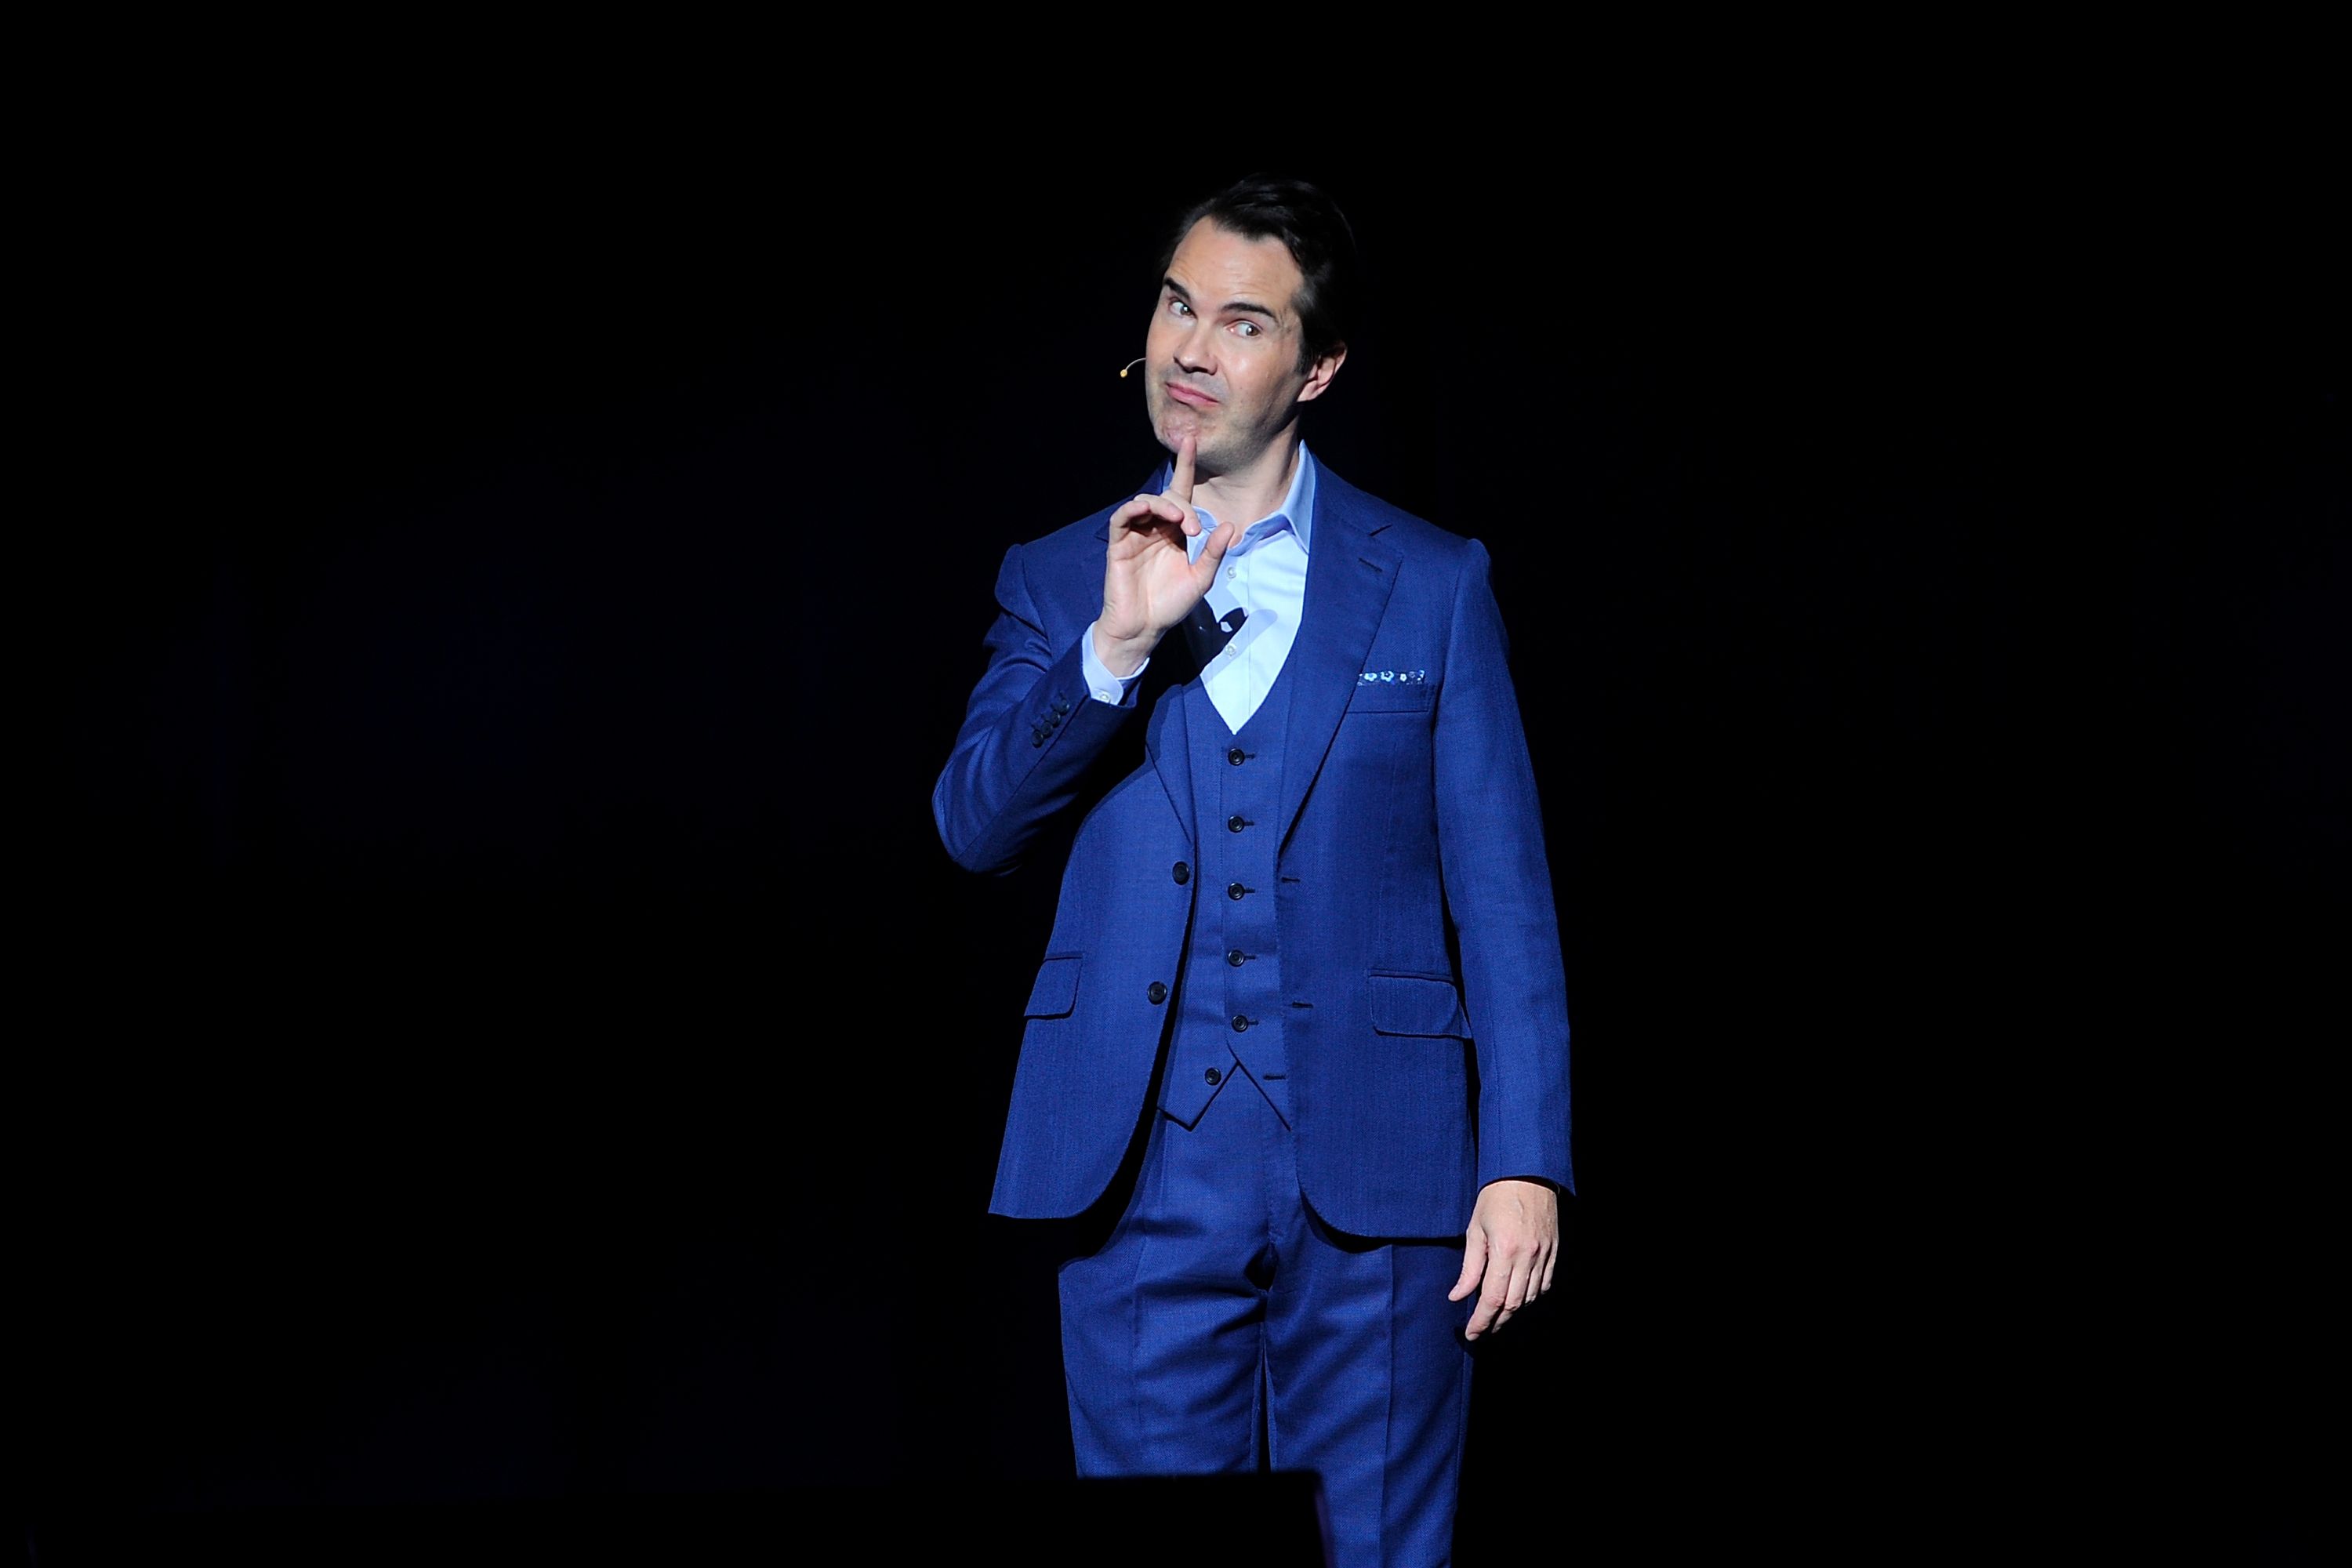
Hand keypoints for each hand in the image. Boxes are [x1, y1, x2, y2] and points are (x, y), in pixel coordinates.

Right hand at [1093, 436, 1236, 676]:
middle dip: (1182, 505)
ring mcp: (1136, 535)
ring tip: (1180, 523)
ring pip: (1146, 502)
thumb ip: (1213, 553)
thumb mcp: (1201, 579)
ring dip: (1164, 505)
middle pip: (1168, 497)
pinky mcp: (1119, 544)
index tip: (1191, 440)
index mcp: (1176, 533)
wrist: (1144, 628)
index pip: (1181, 493)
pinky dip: (1135, 508)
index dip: (1185, 466)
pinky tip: (1147, 509)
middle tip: (1194, 527)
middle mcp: (1156, 529)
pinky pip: (1123, 517)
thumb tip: (1231, 526)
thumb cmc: (1170, 604)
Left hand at [1450, 1178, 1559, 1339]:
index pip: (1493, 1298)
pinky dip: (1531, 1298)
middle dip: (1496, 1322)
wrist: (1527, 1173)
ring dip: (1513, 1313)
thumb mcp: (1475, 1229)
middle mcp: (1528, 1256)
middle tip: (1482, 1331)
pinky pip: (1545, 1285)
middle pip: (1513, 1304)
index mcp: (1505, 1250)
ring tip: (1497, 1320)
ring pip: (1530, 1298)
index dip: (1482, 1321)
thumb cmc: (1495, 1197)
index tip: (1472, 1333)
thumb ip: (1469, 1267)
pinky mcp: (1554, 1252)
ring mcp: (1545, 1255)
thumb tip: (1458, 1296)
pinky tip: (1518, 1300)